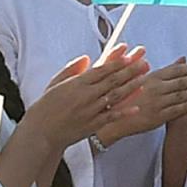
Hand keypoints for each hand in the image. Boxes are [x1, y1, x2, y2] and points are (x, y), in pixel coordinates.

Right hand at [23, 47, 149, 151]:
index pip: (101, 69)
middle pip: (112, 80)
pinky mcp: (93, 124)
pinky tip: (137, 106)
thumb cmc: (46, 107)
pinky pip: (112, 116)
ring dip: (131, 87)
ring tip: (144, 78)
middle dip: (130, 70)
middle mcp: (86, 96)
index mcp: (77, 84)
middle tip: (143, 62)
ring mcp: (91, 111)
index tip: (128, 55)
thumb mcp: (55, 83)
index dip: (117, 61)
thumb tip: (86, 58)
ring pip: (115, 96)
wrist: (42, 131)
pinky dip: (125, 112)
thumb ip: (71, 69)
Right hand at [94, 59, 186, 145]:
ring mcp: (158, 103)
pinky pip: (178, 109)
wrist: (112, 120)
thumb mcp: (124, 76)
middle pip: (181, 81)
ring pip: (182, 94)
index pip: (174, 69)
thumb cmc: (117, 98)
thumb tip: (141, 50)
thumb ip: (137, 63)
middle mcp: (155, 89)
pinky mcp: (159, 117)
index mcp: (149, 77)